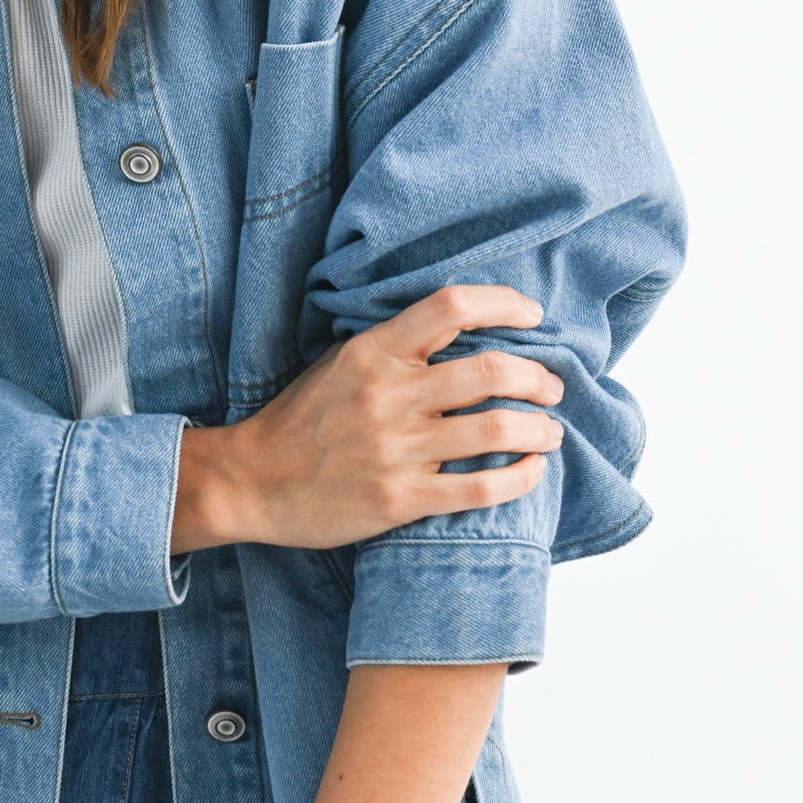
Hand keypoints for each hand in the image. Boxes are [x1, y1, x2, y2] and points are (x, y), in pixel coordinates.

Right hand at [174, 281, 564, 550]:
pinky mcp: (400, 499)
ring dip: (540, 430)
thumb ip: (395, 347)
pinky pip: (480, 489)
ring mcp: (396, 449)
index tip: (533, 314)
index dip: (504, 303)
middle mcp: (388, 395)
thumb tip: (464, 332)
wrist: (250, 482)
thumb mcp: (340, 363)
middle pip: (491, 370)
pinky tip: (531, 471)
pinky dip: (520, 478)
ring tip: (550, 433)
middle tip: (552, 388)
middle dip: (539, 377)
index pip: (452, 305)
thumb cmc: (301, 421)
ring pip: (496, 429)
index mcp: (373, 352)